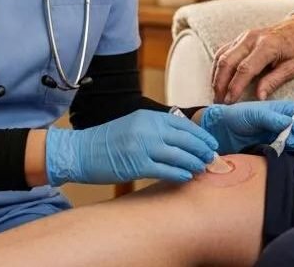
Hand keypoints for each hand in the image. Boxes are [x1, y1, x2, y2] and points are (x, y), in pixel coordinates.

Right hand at [45, 110, 218, 185]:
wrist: (81, 151)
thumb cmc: (107, 141)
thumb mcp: (133, 125)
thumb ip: (156, 128)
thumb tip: (182, 138)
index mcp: (148, 117)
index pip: (183, 124)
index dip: (200, 135)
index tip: (210, 143)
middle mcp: (147, 129)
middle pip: (185, 139)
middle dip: (202, 149)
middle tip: (212, 157)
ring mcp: (143, 147)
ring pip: (179, 155)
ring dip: (194, 162)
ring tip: (203, 167)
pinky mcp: (137, 165)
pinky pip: (165, 170)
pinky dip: (179, 173)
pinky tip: (187, 176)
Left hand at [200, 101, 293, 154]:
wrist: (220, 133)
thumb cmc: (235, 117)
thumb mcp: (252, 114)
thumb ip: (270, 117)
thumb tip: (289, 123)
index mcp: (283, 111)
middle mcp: (286, 125)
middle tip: (287, 143)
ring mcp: (282, 140)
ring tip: (280, 150)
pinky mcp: (276, 154)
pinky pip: (289, 158)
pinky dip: (288, 159)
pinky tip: (278, 158)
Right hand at [211, 13, 293, 103]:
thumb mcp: (293, 68)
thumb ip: (274, 81)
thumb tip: (258, 98)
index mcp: (267, 46)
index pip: (245, 68)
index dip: (235, 86)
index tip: (229, 102)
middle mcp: (251, 38)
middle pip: (227, 61)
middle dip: (220, 84)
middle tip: (219, 102)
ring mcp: (243, 36)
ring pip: (221, 56)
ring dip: (216, 76)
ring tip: (216, 94)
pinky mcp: (240, 37)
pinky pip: (223, 51)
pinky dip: (218, 67)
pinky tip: (218, 80)